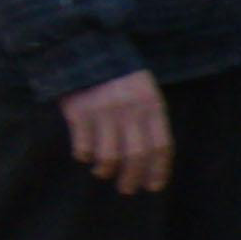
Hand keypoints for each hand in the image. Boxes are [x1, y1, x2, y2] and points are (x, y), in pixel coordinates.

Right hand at [61, 70, 172, 193]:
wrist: (88, 51)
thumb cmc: (121, 77)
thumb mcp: (145, 91)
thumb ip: (149, 119)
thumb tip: (151, 159)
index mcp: (153, 104)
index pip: (161, 145)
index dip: (159, 170)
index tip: (153, 186)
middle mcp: (131, 109)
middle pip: (137, 155)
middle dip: (133, 178)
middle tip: (127, 189)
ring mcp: (104, 111)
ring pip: (110, 156)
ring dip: (107, 170)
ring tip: (104, 172)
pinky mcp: (79, 112)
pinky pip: (83, 147)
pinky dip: (85, 156)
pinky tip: (86, 155)